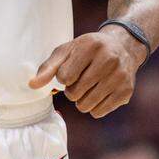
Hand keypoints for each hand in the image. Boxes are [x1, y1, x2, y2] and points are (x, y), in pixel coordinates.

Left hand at [28, 26, 144, 117]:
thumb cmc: (88, 50)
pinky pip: (99, 112)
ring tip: (89, 86)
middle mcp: (108, 60)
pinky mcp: (126, 92)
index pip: (64, 77)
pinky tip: (100, 92)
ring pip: (86, 106)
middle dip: (72, 90)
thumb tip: (31, 85)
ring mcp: (119, 77)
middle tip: (81, 79)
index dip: (64, 77)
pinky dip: (94, 106)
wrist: (123, 47)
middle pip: (74, 94)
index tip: (72, 69)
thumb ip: (48, 68)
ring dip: (82, 100)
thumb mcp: (67, 51)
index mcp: (90, 46)